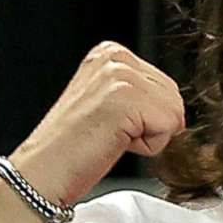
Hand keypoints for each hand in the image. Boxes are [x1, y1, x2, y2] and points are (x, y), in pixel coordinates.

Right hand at [6, 42, 188, 207]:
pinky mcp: (126, 97)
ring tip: (112, 135)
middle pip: (175, 98)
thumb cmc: (76, 145)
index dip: (147, 116)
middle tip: (111, 132)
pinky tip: (115, 141)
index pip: (168, 87)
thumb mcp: (111, 103)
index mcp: (111, 53)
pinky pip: (169, 129)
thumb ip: (141, 92)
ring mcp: (119, 74)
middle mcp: (115, 57)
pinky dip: (147, 146)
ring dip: (149, 136)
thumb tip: (176, 105)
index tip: (111, 122)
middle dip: (152, 124)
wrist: (46, 169)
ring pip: (175, 113)